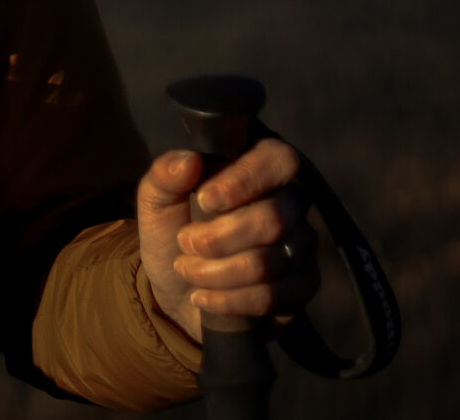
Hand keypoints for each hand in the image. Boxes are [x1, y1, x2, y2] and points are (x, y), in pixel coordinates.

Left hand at [136, 139, 320, 341]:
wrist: (179, 290)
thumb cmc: (174, 233)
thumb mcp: (157, 202)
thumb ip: (165, 176)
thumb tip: (189, 160)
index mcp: (259, 168)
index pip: (278, 159)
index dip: (245, 180)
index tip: (205, 200)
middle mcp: (290, 203)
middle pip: (272, 219)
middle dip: (218, 238)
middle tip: (185, 243)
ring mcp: (301, 245)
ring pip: (268, 262)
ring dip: (215, 272)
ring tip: (185, 269)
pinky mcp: (302, 285)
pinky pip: (272, 296)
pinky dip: (228, 300)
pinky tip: (203, 297)